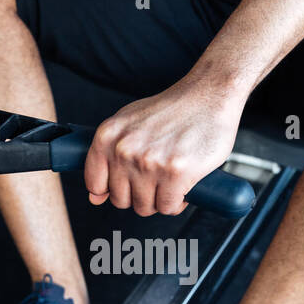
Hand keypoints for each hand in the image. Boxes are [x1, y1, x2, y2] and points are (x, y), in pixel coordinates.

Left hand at [85, 76, 244, 215]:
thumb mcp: (128, 124)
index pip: (95, 184)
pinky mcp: (175, 173)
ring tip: (169, 181)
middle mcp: (124, 150)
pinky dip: (176, 203)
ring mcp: (149, 162)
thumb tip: (95, 197)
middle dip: (138, 195)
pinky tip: (181, 186)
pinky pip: (167, 207)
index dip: (113, 189)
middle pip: (121, 200)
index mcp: (107, 136)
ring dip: (158, 200)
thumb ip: (107, 156)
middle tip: (154, 180)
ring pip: (145, 207)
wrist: (208, 95)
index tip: (127, 184)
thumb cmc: (171, 111)